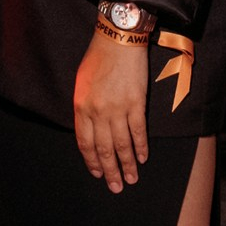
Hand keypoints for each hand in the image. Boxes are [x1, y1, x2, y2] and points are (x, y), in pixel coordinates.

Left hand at [72, 28, 148, 191]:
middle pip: (104, 149)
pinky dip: (141, 146)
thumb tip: (89, 128)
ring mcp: (118, 108)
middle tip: (116, 187)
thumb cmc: (98, 57)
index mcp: (82, 107)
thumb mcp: (82, 83)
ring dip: (127, 164)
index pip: (85, 142)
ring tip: (131, 179)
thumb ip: (84, 106)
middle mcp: (98, 112)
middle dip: (110, 170)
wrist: (118, 39)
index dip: (92, 160)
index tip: (98, 173)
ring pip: (122, 144)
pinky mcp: (136, 103)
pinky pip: (138, 131)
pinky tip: (143, 157)